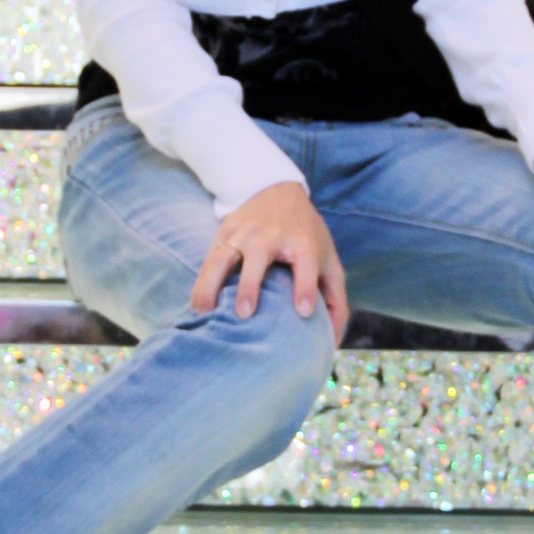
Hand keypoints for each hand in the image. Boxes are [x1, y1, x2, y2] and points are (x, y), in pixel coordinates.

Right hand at [191, 181, 348, 340]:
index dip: (306, 286)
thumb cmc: (307, 235)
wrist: (277, 191)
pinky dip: (201, 284)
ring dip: (212, 285)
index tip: (303, 311)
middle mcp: (271, 236)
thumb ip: (336, 299)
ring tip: (205, 315)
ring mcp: (244, 234)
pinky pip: (209, 261)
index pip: (306, 263)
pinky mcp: (224, 233)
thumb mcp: (328, 259)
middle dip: (250, 285)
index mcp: (302, 242)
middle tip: (245, 314)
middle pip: (259, 258)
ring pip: (223, 258)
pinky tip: (197, 308)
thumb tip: (333, 342)